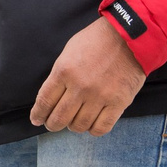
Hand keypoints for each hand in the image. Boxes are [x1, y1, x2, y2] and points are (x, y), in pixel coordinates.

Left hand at [29, 17, 147, 134]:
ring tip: (75, 121)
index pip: (44, 101)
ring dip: (74, 126)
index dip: (38, 114)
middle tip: (53, 124)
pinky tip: (91, 124)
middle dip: (52, 124)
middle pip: (59, 118)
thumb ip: (59, 76)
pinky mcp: (119, 102)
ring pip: (79, 125)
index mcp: (64, 71)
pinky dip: (93, 130)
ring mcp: (100, 96)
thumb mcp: (69, 53)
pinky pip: (101, 127)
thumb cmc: (97, 41)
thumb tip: (50, 98)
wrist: (129, 36)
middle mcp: (80, 86)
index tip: (36, 119)